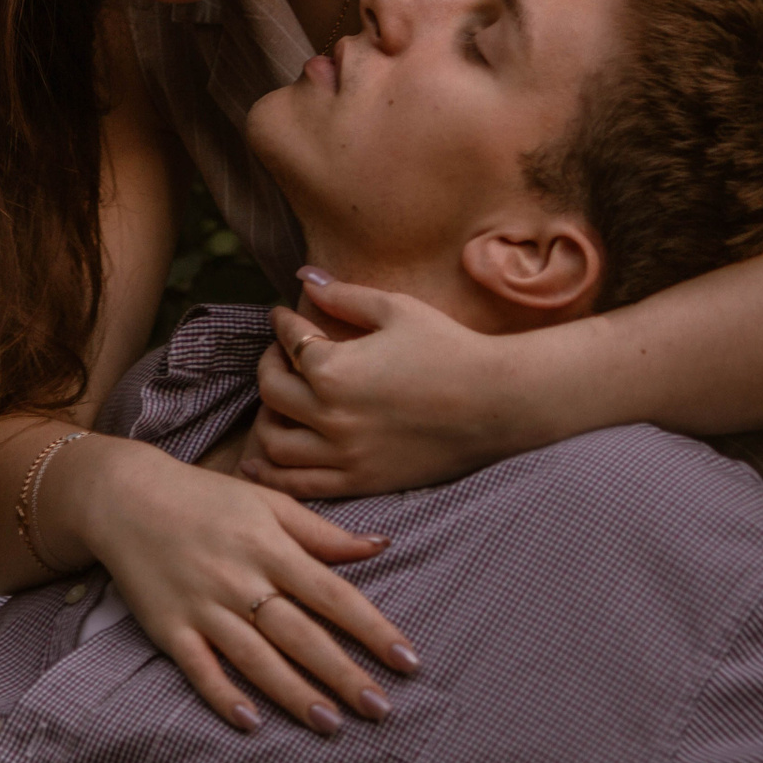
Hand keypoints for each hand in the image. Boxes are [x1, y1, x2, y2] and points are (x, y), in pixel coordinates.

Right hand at [64, 435, 419, 734]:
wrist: (126, 496)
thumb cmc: (206, 498)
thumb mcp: (269, 502)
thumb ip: (323, 532)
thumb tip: (381, 545)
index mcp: (271, 546)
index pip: (333, 594)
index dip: (372, 628)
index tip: (406, 659)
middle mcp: (240, 578)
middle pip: (300, 634)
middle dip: (343, 673)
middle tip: (380, 708)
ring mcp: (203, 606)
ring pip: (255, 657)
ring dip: (293, 694)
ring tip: (330, 724)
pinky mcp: (169, 627)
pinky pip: (199, 668)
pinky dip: (223, 695)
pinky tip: (251, 722)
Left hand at [239, 272, 541, 497]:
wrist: (497, 402)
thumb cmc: (450, 348)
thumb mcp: (397, 309)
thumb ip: (344, 295)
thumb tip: (305, 277)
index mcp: (333, 369)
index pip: (287, 341)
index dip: (282, 323)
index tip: (283, 316)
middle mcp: (329, 415)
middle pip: (270, 391)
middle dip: (268, 365)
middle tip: (281, 355)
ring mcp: (343, 455)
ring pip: (273, 443)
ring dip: (266, 419)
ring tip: (278, 404)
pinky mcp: (360, 482)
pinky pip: (298, 485)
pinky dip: (273, 472)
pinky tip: (267, 459)